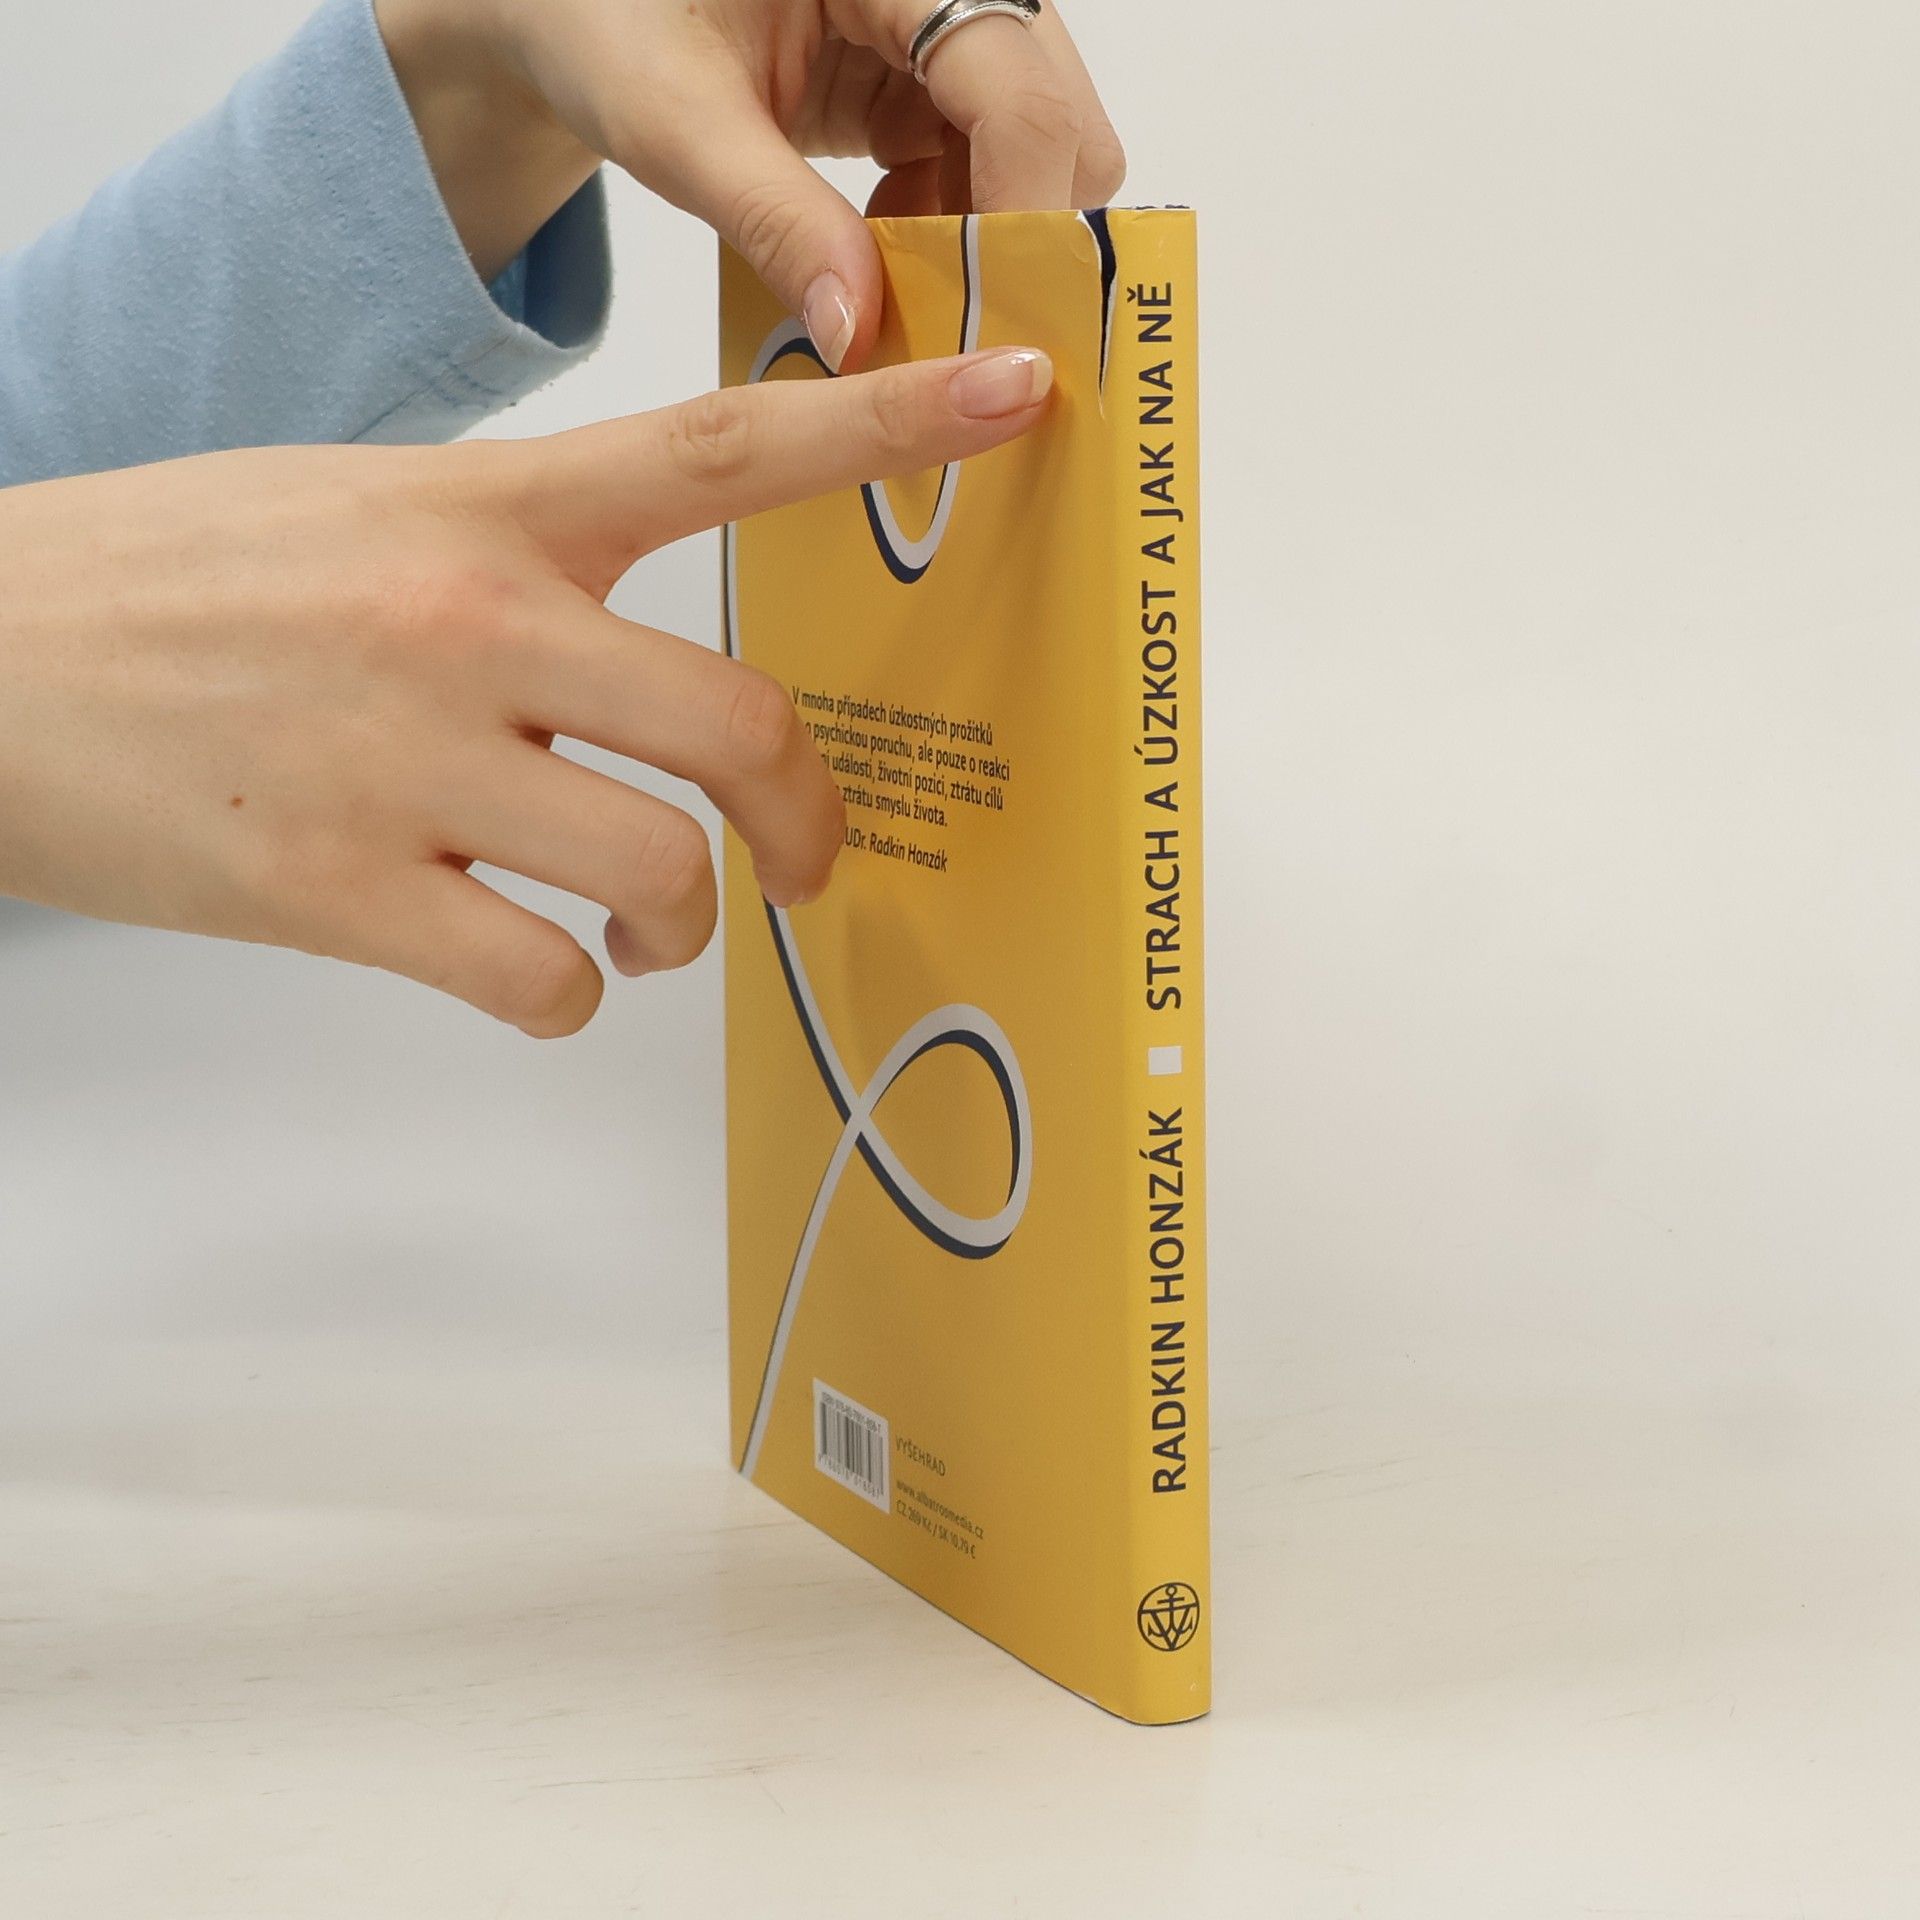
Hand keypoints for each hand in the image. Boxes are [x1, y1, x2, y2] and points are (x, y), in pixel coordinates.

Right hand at [0, 345, 1053, 1036]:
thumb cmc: (175, 585)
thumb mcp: (365, 512)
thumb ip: (519, 563)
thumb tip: (639, 661)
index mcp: (486, 510)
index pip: (730, 445)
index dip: (894, 417)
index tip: (1017, 389)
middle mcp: (470, 625)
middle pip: (743, 729)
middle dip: (812, 825)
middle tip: (809, 864)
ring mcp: (411, 765)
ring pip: (661, 874)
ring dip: (684, 925)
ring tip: (642, 926)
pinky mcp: (344, 895)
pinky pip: (542, 981)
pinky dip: (569, 994)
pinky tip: (529, 964)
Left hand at [378, 0, 1123, 361]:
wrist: (591, 5)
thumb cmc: (612, 19)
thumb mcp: (678, 122)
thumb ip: (778, 225)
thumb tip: (864, 341)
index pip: (1017, 88)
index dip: (1017, 216)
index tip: (979, 327)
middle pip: (1062, 128)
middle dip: (1009, 240)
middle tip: (922, 313)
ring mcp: (958, 28)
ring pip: (1042, 163)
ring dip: (978, 245)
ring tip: (873, 268)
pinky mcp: (942, 79)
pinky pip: (996, 175)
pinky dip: (950, 233)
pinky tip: (873, 240)